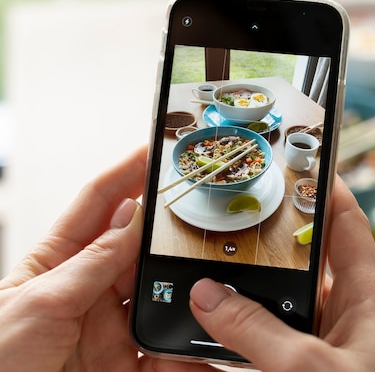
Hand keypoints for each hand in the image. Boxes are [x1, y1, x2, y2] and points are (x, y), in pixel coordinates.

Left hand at [0, 147, 206, 371]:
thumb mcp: (40, 302)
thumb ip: (93, 261)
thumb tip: (132, 218)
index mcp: (56, 262)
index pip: (98, 203)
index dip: (127, 173)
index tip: (156, 150)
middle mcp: (88, 289)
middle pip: (138, 247)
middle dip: (167, 230)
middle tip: (199, 212)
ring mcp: (110, 326)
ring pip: (160, 294)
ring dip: (184, 288)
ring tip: (206, 278)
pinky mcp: (125, 362)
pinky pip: (167, 351)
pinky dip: (188, 349)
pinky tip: (203, 340)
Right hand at [190, 176, 374, 370]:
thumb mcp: (311, 368)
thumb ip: (258, 331)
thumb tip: (206, 295)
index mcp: (367, 302)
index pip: (349, 225)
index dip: (326, 188)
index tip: (298, 160)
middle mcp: (345, 320)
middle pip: (302, 265)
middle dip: (264, 246)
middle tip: (224, 223)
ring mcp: (323, 348)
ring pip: (276, 310)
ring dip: (241, 300)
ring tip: (200, 280)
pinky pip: (261, 349)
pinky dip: (233, 344)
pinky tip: (201, 343)